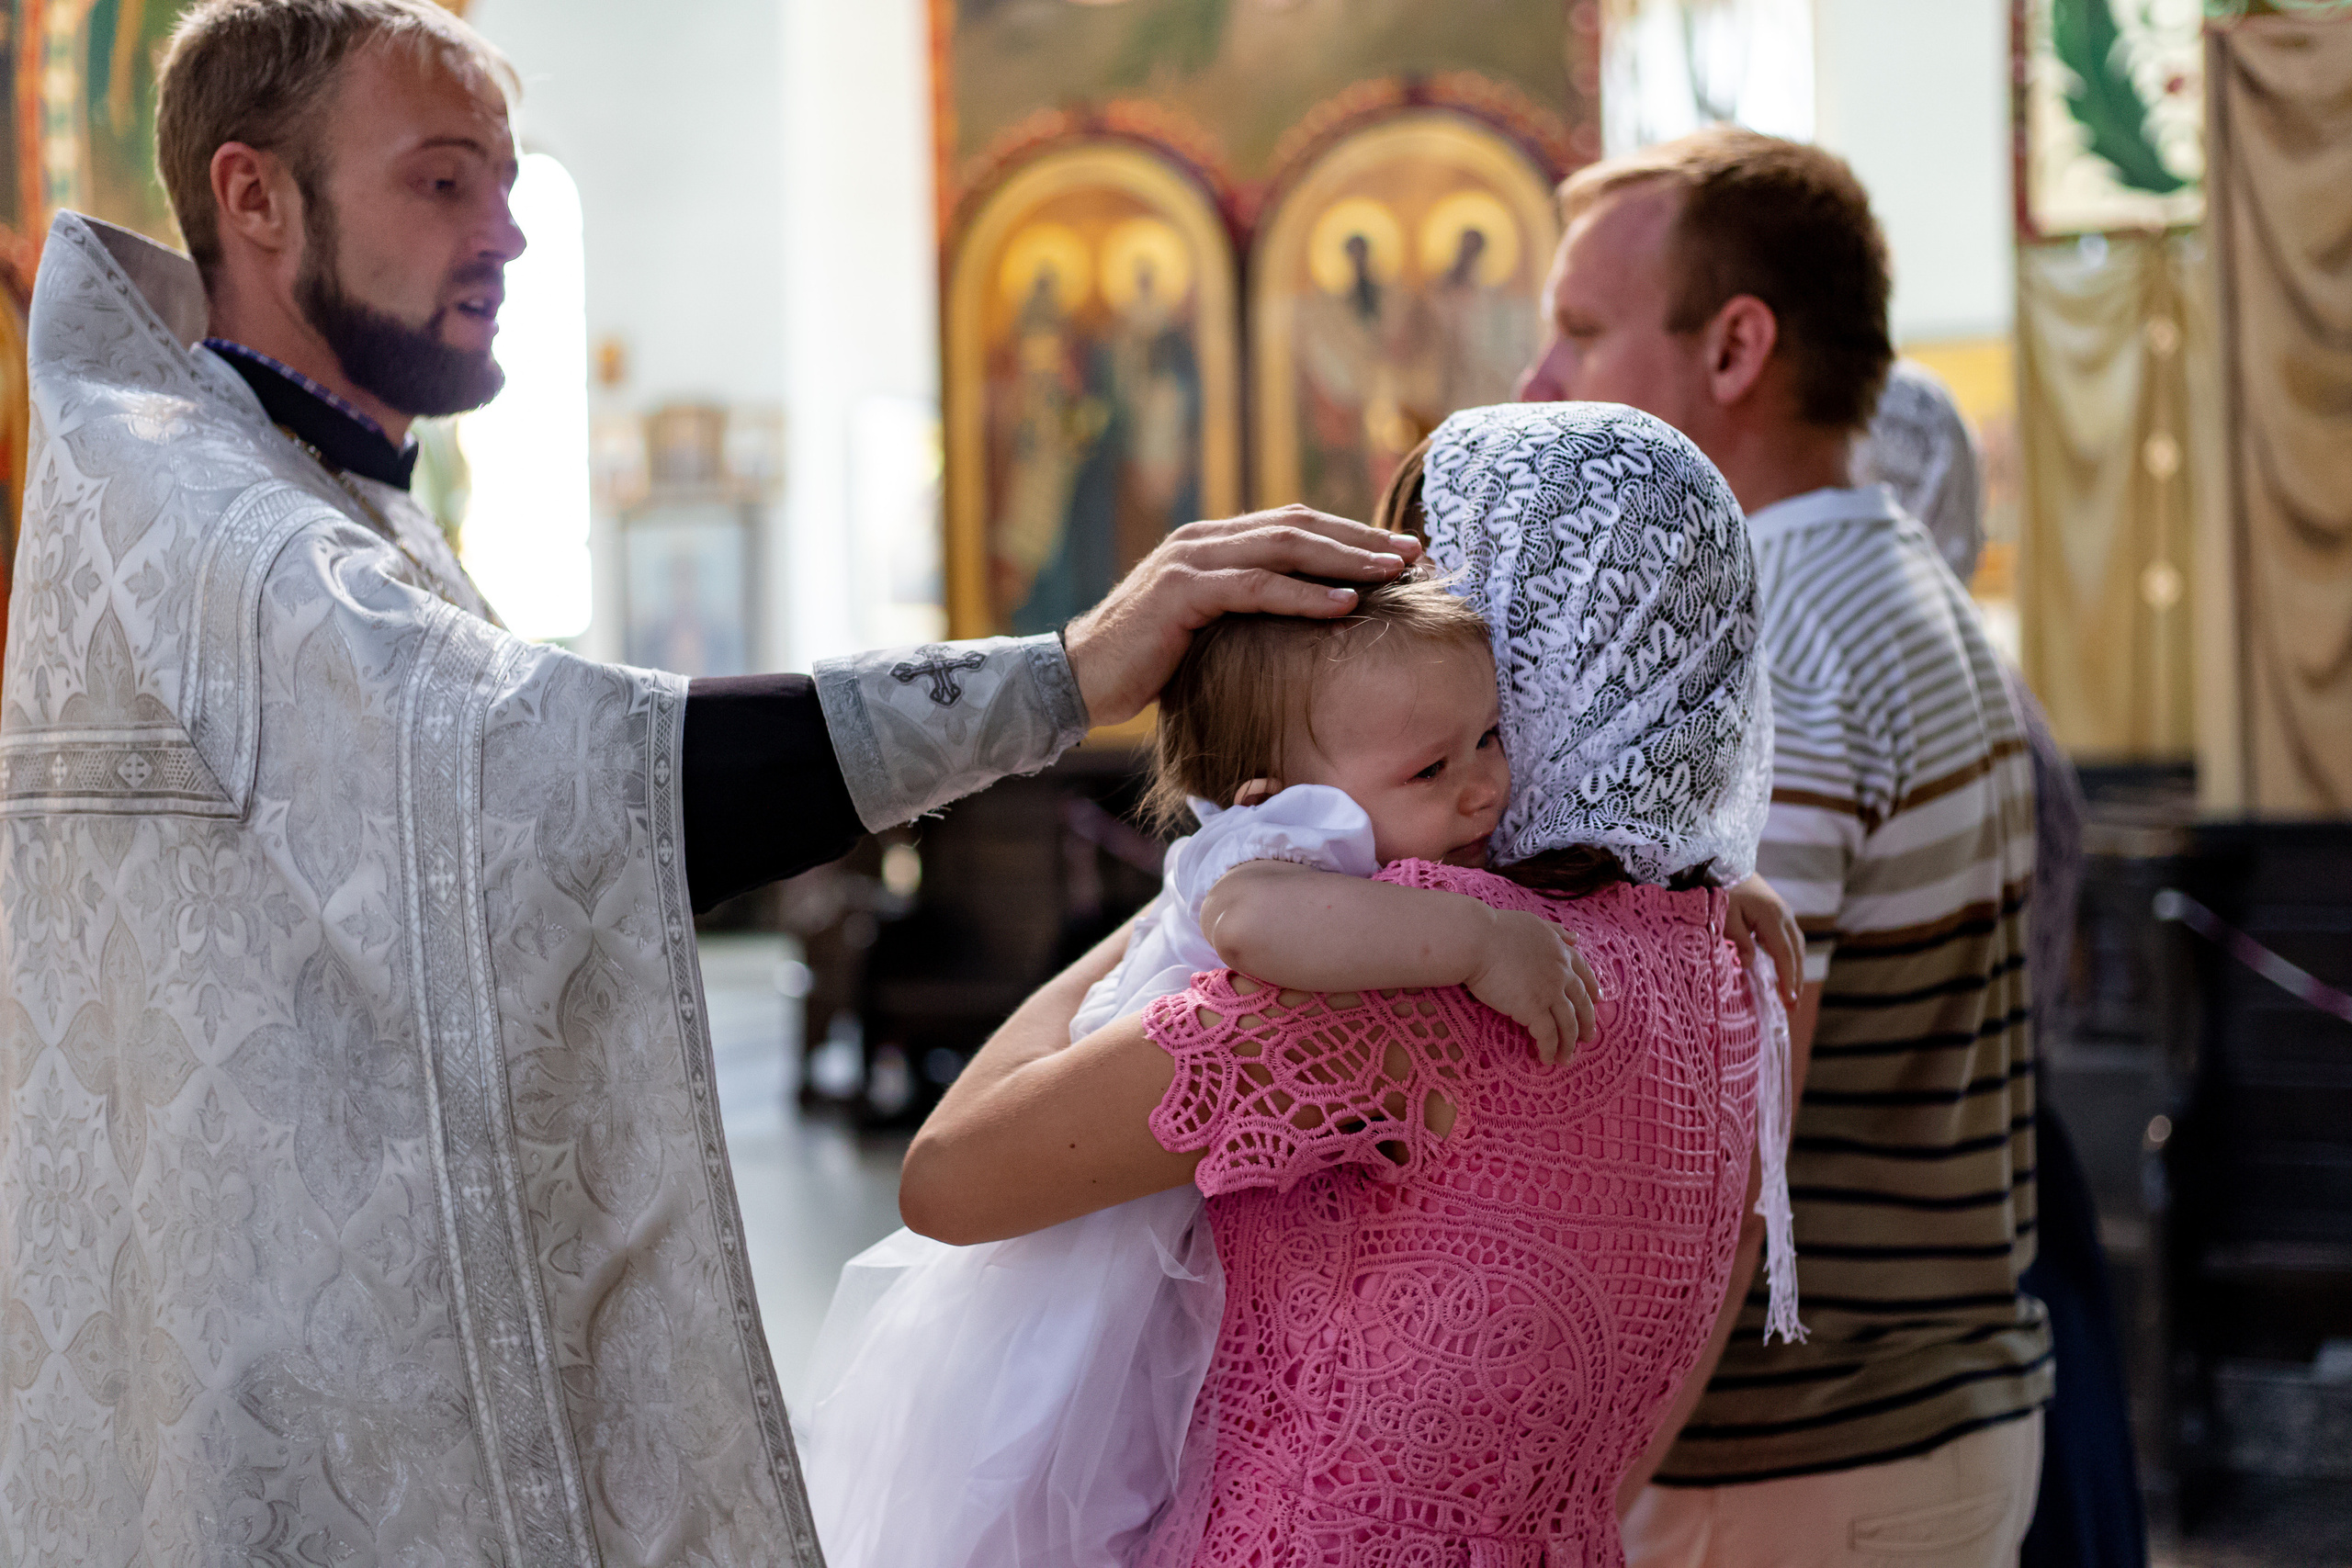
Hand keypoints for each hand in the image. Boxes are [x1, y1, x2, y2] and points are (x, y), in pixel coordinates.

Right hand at [1062, 506, 1421, 726]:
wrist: (1078, 679)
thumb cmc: (1145, 662)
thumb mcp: (1205, 627)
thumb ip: (1244, 608)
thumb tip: (1303, 618)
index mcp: (1213, 541)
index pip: (1294, 524)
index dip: (1350, 533)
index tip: (1399, 550)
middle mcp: (1204, 538)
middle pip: (1298, 526)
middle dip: (1360, 539)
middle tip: (1412, 553)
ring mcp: (1191, 559)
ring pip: (1284, 548)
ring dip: (1345, 559)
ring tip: (1392, 572)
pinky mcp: (1182, 592)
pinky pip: (1255, 587)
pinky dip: (1304, 594)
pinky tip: (1344, 603)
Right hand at [1466, 908, 1602, 1066]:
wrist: (1475, 939)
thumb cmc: (1494, 929)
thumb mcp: (1532, 923)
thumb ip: (1554, 931)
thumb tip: (1574, 937)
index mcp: (1560, 951)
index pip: (1584, 973)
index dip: (1591, 989)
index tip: (1596, 1000)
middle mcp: (1561, 972)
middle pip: (1582, 1003)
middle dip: (1587, 1023)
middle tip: (1588, 1038)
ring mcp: (1549, 992)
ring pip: (1568, 1024)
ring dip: (1569, 1044)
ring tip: (1567, 1058)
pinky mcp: (1533, 1008)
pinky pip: (1548, 1035)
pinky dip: (1550, 1049)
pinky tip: (1548, 1059)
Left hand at [1726, 874, 1803, 1003]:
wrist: (1724, 862)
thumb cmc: (1721, 889)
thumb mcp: (1724, 917)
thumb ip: (1738, 941)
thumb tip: (1751, 964)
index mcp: (1771, 916)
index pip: (1784, 954)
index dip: (1787, 979)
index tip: (1789, 1000)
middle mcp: (1784, 914)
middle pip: (1796, 953)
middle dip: (1795, 980)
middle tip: (1792, 1006)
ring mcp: (1784, 912)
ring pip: (1796, 946)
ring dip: (1795, 970)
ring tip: (1790, 993)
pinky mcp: (1779, 912)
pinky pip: (1790, 939)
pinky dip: (1790, 957)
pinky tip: (1784, 971)